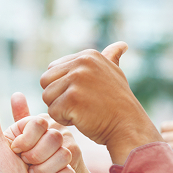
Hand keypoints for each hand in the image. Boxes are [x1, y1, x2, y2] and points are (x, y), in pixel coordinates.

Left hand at [10, 92, 90, 172]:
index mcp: (32, 129)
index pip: (41, 122)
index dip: (26, 141)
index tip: (15, 151)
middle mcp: (49, 140)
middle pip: (55, 138)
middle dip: (35, 157)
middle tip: (25, 166)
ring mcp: (61, 157)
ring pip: (64, 156)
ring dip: (42, 171)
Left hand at [40, 42, 162, 164]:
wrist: (127, 127)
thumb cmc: (118, 105)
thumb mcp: (115, 74)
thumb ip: (110, 59)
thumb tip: (121, 45)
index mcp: (87, 55)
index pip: (52, 69)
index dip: (62, 87)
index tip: (83, 94)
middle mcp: (81, 62)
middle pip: (45, 81)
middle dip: (57, 97)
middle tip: (80, 104)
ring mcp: (76, 79)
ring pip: (47, 96)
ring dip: (60, 109)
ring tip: (82, 111)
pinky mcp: (72, 98)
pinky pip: (52, 111)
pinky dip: (63, 120)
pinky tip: (82, 119)